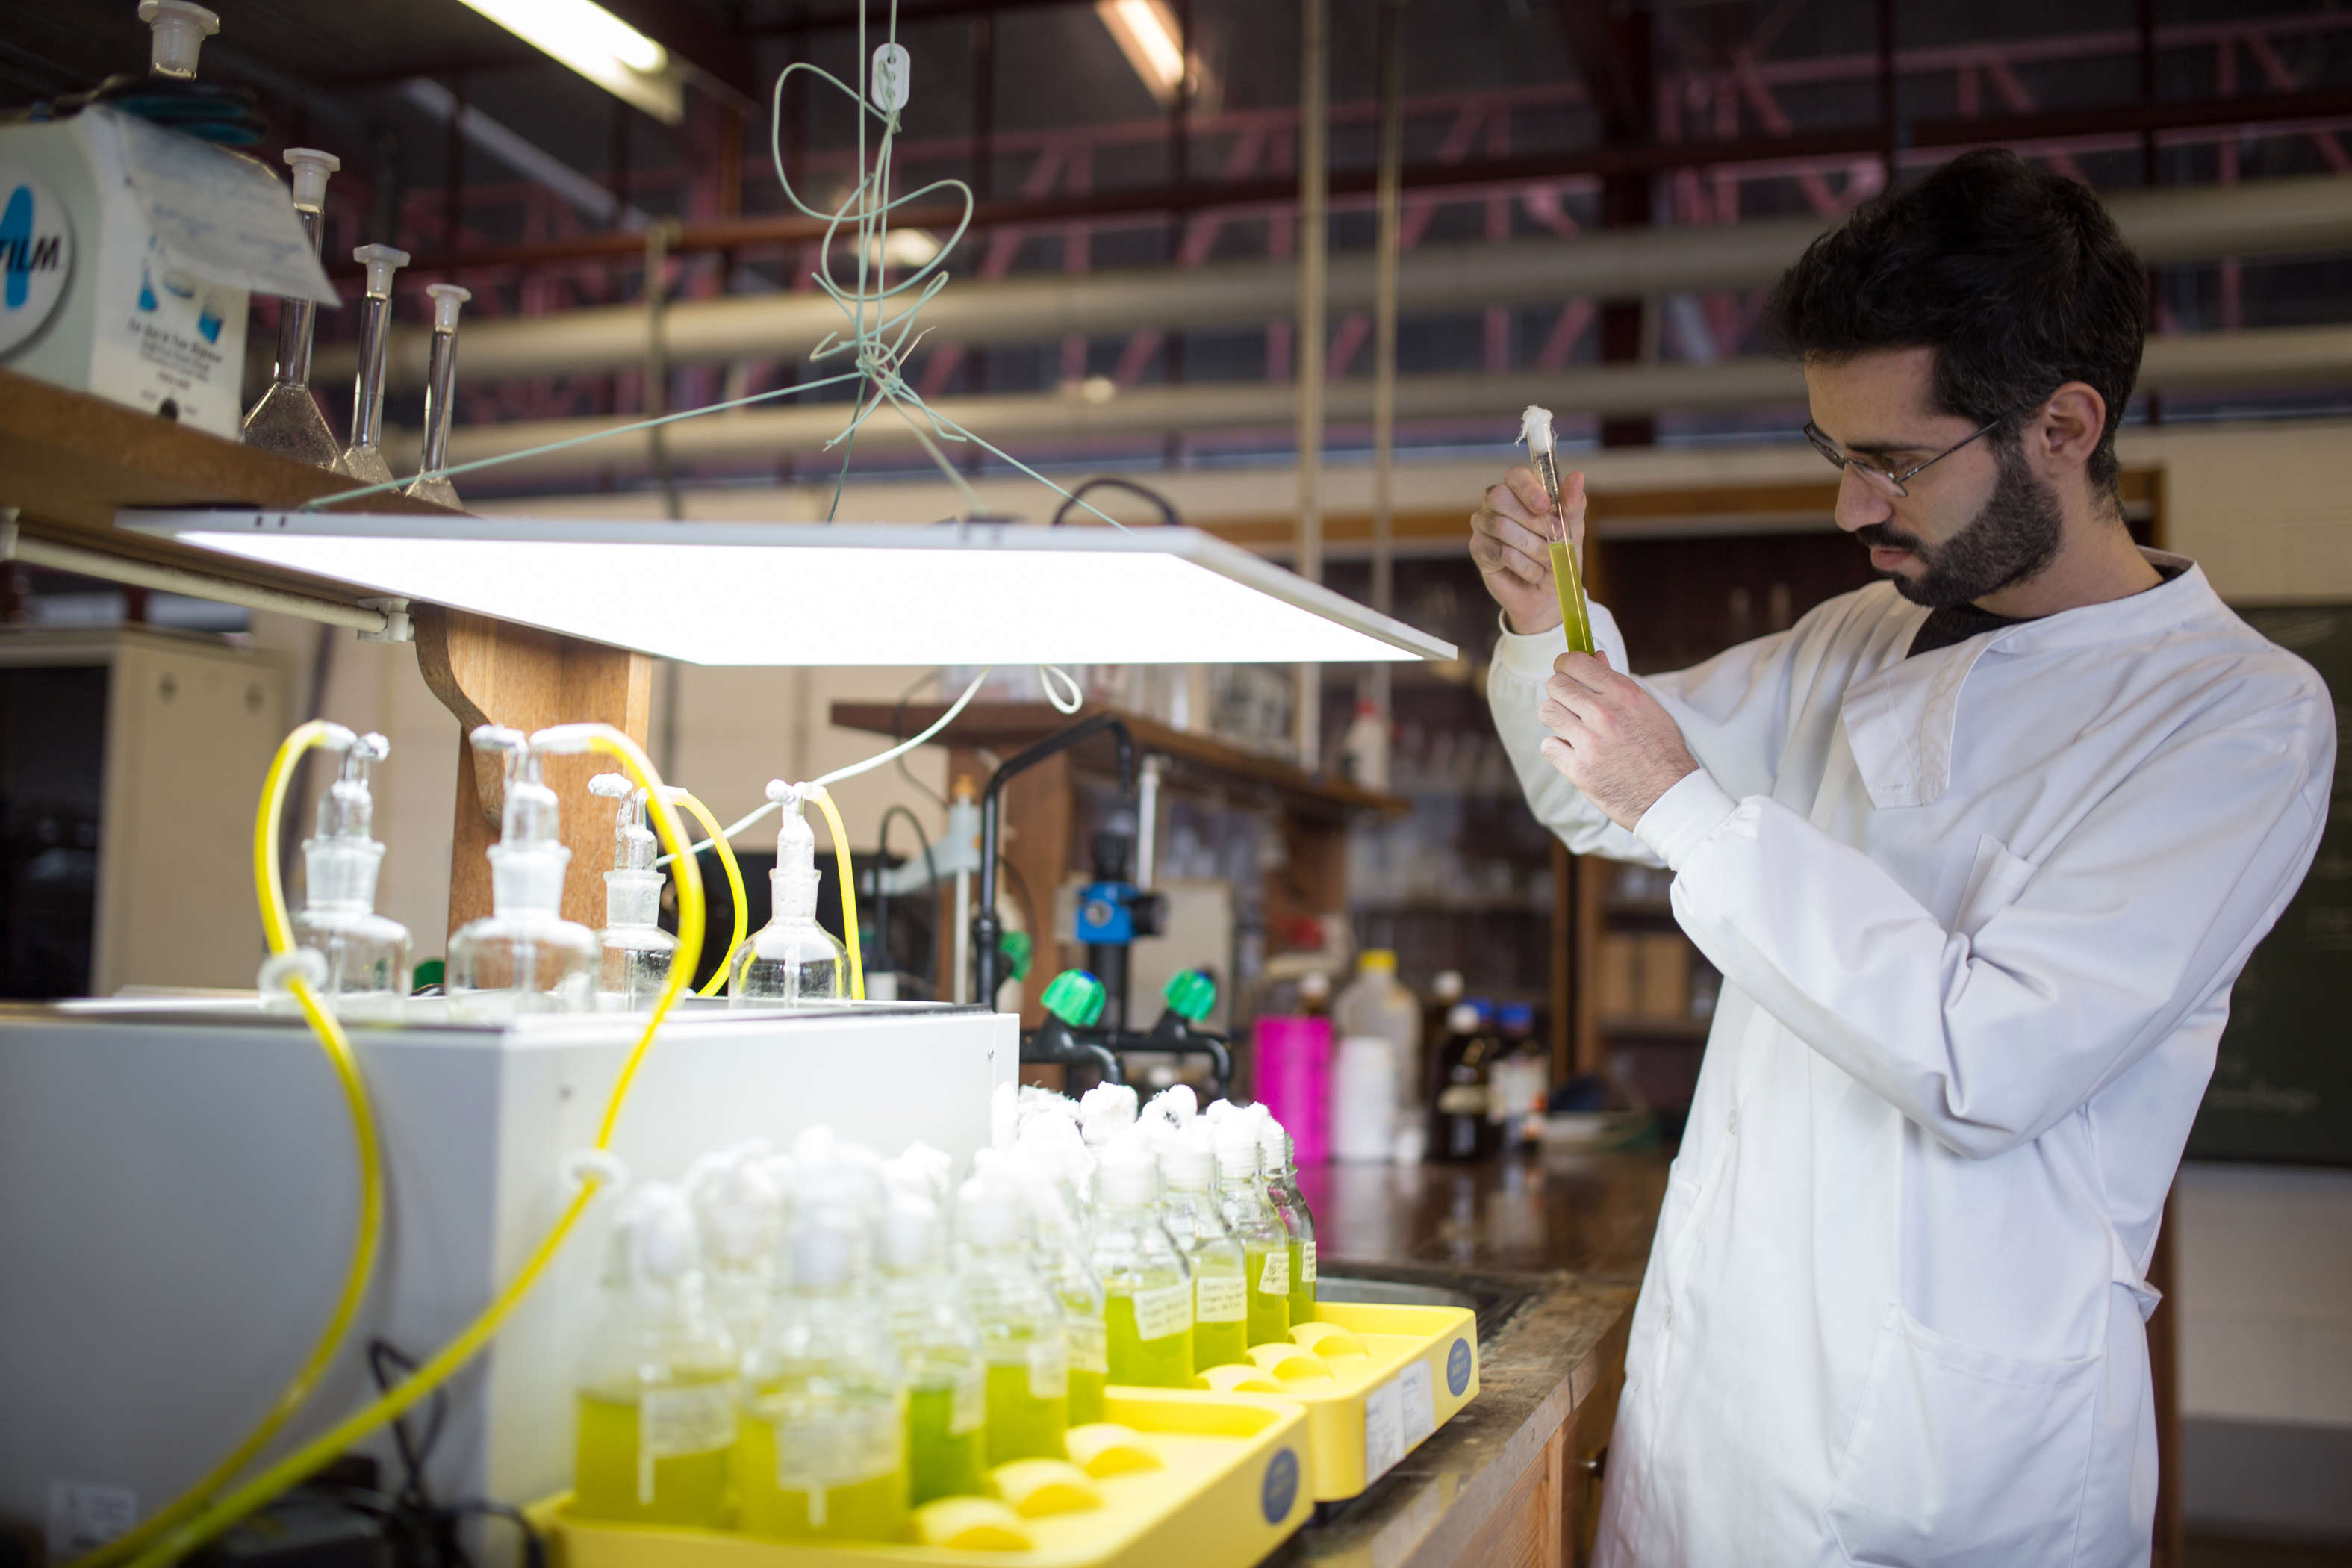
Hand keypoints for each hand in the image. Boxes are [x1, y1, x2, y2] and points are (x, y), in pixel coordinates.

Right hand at [1472, 466, 1585, 636]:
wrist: (1550, 596)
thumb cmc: (1559, 557)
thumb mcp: (1573, 531)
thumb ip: (1572, 505)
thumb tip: (1577, 476)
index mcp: (1521, 492)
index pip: (1515, 476)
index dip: (1528, 489)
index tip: (1545, 506)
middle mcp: (1497, 504)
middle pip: (1499, 496)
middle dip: (1532, 520)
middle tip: (1554, 537)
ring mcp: (1484, 526)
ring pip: (1501, 526)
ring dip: (1533, 547)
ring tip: (1548, 561)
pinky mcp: (1479, 549)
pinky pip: (1500, 552)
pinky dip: (1524, 566)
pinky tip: (1533, 573)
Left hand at [1537, 650, 1700, 830]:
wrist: (1670, 798)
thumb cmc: (1662, 751)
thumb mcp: (1648, 709)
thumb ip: (1616, 682)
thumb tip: (1593, 656)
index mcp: (1624, 694)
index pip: (1575, 662)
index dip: (1565, 664)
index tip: (1565, 671)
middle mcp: (1604, 714)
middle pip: (1555, 685)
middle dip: (1559, 691)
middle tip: (1569, 702)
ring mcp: (1589, 743)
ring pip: (1546, 712)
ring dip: (1556, 717)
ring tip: (1571, 727)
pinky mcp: (1578, 770)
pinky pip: (1548, 746)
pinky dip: (1558, 748)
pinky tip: (1573, 752)